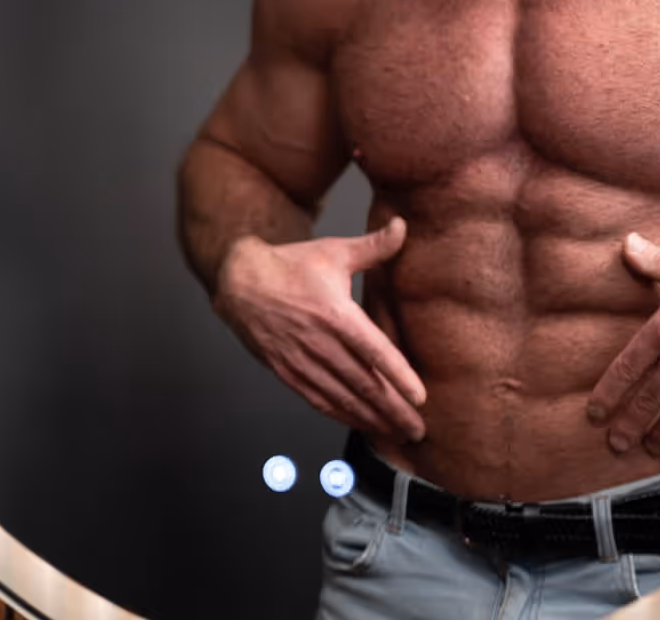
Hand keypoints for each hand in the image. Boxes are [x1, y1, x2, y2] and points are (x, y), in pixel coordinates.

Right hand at [213, 218, 427, 441]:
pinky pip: (318, 399)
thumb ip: (373, 246)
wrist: (240, 281)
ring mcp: (301, 360)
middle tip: (418, 430)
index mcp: (334, 313)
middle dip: (393, 410)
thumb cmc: (290, 265)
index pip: (373, 350)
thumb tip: (403, 226)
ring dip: (371, 418)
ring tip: (397, 433)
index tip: (420, 396)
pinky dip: (342, 415)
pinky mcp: (287, 371)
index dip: (398, 375)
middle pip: (362, 383)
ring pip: (342, 397)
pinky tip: (361, 424)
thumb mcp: (333, 251)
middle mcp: (318, 341)